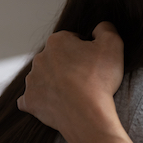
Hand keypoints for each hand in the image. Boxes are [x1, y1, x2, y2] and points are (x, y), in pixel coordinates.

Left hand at [18, 22, 133, 142]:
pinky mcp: (29, 101)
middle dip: (69, 64)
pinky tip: (56, 103)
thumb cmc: (99, 79)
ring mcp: (32, 81)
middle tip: (88, 78)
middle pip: (57, 57)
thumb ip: (105, 28)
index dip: (86, 50)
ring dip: (57, 81)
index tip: (95, 62)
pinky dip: (43, 99)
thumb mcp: (113, 44)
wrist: (87, 115)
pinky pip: (33, 98)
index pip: (72, 39)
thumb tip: (98, 28)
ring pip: (45, 76)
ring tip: (76, 93)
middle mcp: (40, 58)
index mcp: (57, 41)